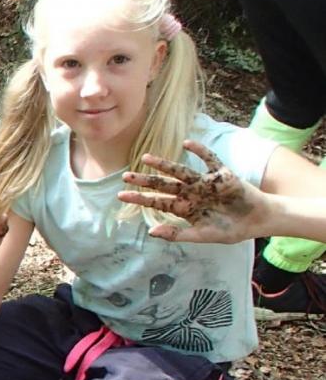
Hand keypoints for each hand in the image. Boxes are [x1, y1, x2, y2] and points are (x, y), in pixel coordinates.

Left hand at [118, 139, 259, 242]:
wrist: (258, 221)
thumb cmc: (231, 229)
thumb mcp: (203, 235)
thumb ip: (178, 234)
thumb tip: (151, 232)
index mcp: (185, 208)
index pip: (158, 202)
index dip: (141, 198)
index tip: (121, 195)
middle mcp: (191, 193)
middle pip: (164, 185)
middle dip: (146, 181)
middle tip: (126, 176)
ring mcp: (205, 183)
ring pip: (180, 171)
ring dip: (164, 165)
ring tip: (146, 158)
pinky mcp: (222, 174)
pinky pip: (209, 159)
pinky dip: (199, 151)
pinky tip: (187, 143)